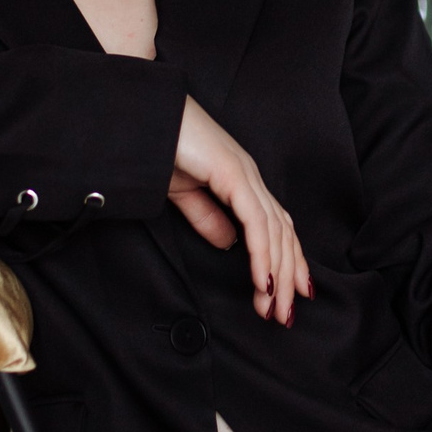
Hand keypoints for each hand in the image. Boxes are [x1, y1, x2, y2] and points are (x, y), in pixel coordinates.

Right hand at [168, 97, 310, 323]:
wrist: (142, 117)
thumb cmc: (158, 146)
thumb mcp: (184, 193)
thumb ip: (207, 218)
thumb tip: (228, 244)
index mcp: (242, 181)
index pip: (275, 227)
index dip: (287, 261)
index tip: (288, 296)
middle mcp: (251, 177)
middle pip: (283, 233)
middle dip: (289, 277)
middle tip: (286, 315)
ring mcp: (245, 174)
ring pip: (275, 232)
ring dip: (279, 274)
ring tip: (277, 308)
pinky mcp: (233, 174)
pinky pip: (256, 222)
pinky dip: (263, 254)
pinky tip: (265, 281)